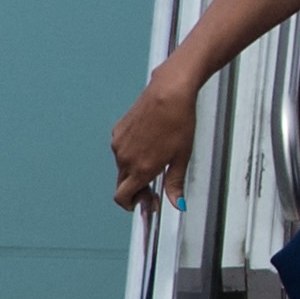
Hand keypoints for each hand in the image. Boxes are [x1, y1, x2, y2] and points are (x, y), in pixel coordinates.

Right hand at [111, 74, 198, 212]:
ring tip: (155, 159)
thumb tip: (177, 203)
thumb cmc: (178, 122)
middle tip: (154, 185)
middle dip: (135, 189)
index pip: (122, 197)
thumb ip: (175, 184)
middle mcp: (125, 158)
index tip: (146, 203)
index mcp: (140, 169)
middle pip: (122, 184)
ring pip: (122, 167)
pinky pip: (121, 149)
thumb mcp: (181, 158)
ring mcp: (119, 144)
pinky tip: (149, 143)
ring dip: (133, 170)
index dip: (132, 204)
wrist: (169, 94)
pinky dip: (131, 153)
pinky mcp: (118, 131)